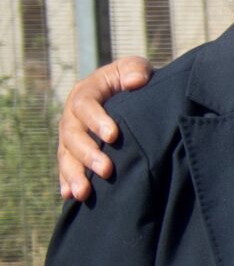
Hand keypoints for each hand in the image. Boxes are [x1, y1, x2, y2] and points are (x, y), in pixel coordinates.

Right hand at [57, 56, 152, 200]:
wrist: (130, 94)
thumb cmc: (134, 79)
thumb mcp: (136, 68)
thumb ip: (136, 69)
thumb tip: (135, 81)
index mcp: (86, 92)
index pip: (85, 106)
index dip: (96, 120)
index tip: (113, 136)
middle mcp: (73, 115)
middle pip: (72, 135)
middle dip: (88, 154)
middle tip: (107, 170)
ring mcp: (71, 135)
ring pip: (66, 155)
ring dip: (74, 174)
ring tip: (84, 192)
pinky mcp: (73, 152)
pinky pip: (66, 168)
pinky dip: (67, 182)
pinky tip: (71, 196)